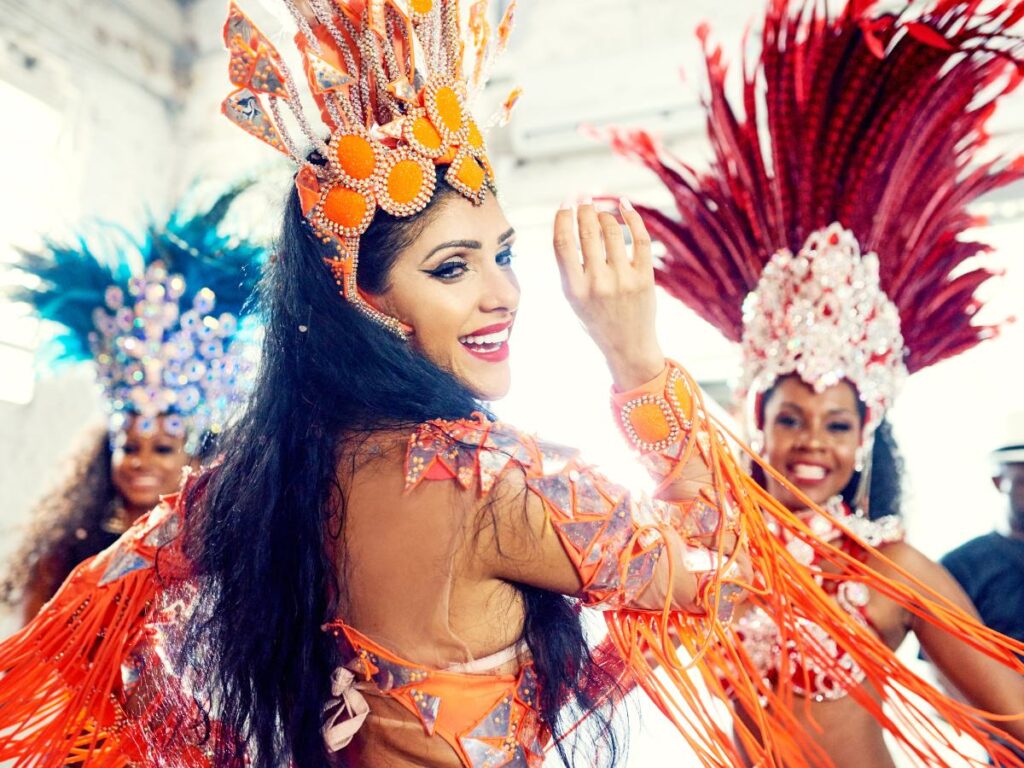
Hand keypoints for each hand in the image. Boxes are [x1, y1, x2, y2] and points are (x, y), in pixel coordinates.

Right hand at [553, 199, 664, 389]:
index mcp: (574, 289)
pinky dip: (632, 217)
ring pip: (611, 231)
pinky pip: (639, 239)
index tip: (565, 203)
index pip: (562, 243)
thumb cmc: (596, 320)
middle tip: (583, 198)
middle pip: (587, 232)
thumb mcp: (573, 299)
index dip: (562, 217)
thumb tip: (571, 224)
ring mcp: (623, 280)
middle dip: (584, 209)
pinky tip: (624, 205)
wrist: (628, 347)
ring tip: (601, 212)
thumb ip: (569, 267)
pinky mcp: (645, 278)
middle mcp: (597, 283)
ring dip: (604, 214)